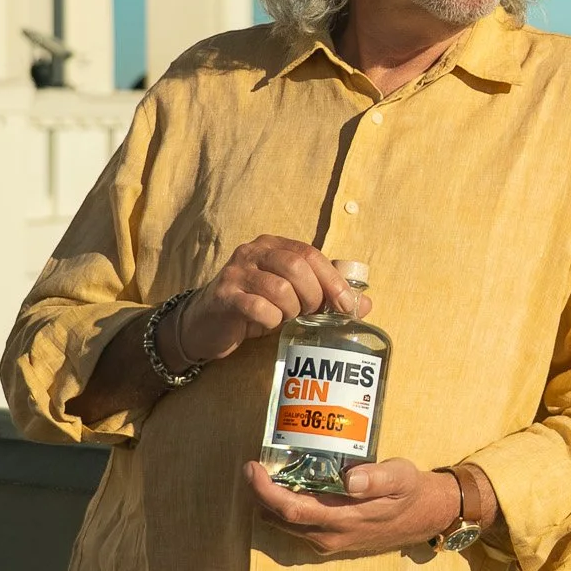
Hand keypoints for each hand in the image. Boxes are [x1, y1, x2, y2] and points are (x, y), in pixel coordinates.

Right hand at [171, 236, 370, 365]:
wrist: (205, 325)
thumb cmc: (254, 307)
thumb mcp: (292, 298)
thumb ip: (325, 296)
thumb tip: (364, 305)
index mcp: (273, 245)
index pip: (310, 253)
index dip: (333, 280)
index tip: (347, 306)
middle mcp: (253, 252)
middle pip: (297, 267)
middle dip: (312, 296)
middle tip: (309, 313)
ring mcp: (236, 273)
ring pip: (279, 289)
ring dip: (290, 310)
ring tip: (284, 318)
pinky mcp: (223, 297)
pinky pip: (258, 308)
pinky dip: (270, 321)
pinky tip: (265, 324)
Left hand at [244, 458, 460, 555]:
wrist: (423, 517)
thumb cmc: (409, 491)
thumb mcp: (400, 477)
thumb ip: (376, 477)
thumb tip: (349, 479)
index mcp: (342, 519)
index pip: (291, 509)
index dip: (265, 491)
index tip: (252, 468)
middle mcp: (329, 536)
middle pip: (279, 518)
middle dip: (259, 494)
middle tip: (252, 467)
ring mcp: (328, 541)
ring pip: (284, 525)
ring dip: (269, 502)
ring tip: (267, 473)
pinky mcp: (330, 539)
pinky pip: (296, 526)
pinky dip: (284, 508)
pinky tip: (288, 487)